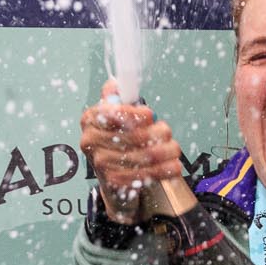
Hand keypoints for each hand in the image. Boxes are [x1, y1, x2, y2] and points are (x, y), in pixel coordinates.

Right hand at [78, 79, 182, 223]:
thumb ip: (117, 95)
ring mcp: (101, 163)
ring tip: (174, 149)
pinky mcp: (114, 181)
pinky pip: (144, 175)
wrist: (112, 172)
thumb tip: (117, 83)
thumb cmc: (117, 136)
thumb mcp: (115, 112)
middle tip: (167, 133)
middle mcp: (90, 141)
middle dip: (157, 134)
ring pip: (142, 156)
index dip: (134, 114)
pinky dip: (163, 170)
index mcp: (90, 118)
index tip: (150, 115)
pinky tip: (173, 166)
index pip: (112, 113)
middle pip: (132, 136)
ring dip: (165, 152)